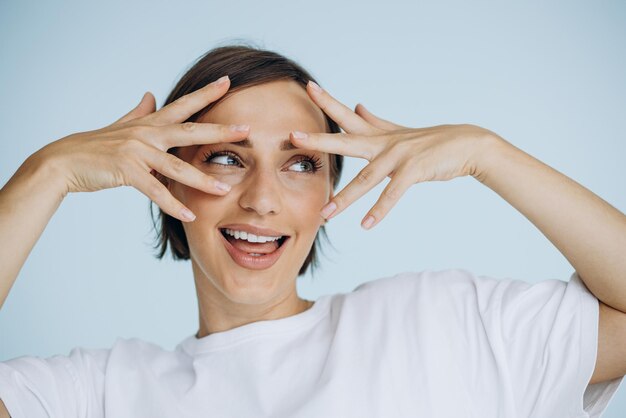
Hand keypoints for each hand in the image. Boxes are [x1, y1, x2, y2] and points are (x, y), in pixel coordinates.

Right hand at [33, 75, 249, 221]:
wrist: (64, 160)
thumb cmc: (95, 145)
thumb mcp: (121, 125)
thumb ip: (140, 112)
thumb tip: (151, 95)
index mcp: (149, 123)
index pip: (183, 105)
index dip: (206, 93)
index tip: (227, 82)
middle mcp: (147, 133)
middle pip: (190, 131)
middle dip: (219, 131)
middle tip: (245, 129)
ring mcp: (137, 151)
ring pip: (177, 167)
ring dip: (202, 180)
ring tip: (224, 190)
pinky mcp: (127, 170)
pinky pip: (155, 190)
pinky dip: (173, 204)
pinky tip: (189, 215)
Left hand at [289, 81, 495, 228]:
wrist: (468, 145)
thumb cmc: (432, 142)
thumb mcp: (399, 131)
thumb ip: (375, 122)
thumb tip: (357, 105)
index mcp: (379, 134)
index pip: (348, 116)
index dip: (327, 102)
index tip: (308, 87)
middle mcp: (385, 142)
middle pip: (345, 140)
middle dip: (319, 141)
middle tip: (293, 137)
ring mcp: (399, 156)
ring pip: (366, 178)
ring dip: (345, 197)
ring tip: (326, 214)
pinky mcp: (415, 170)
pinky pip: (393, 193)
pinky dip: (379, 210)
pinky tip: (366, 224)